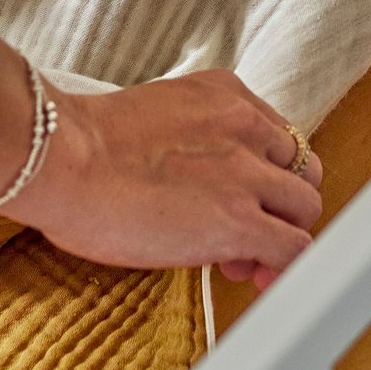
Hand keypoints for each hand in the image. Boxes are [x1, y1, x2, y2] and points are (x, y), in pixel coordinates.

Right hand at [0, 46, 323, 288]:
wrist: (65, 160)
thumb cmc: (86, 146)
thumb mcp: (159, 117)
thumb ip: (197, 138)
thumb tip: (201, 185)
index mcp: (226, 93)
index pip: (278, 136)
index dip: (265, 175)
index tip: (242, 199)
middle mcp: (247, 125)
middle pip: (302, 168)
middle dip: (280, 204)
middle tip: (247, 233)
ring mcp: (247, 171)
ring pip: (306, 207)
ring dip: (283, 235)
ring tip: (245, 262)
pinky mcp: (241, 219)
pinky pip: (294, 249)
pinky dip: (282, 266)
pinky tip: (252, 276)